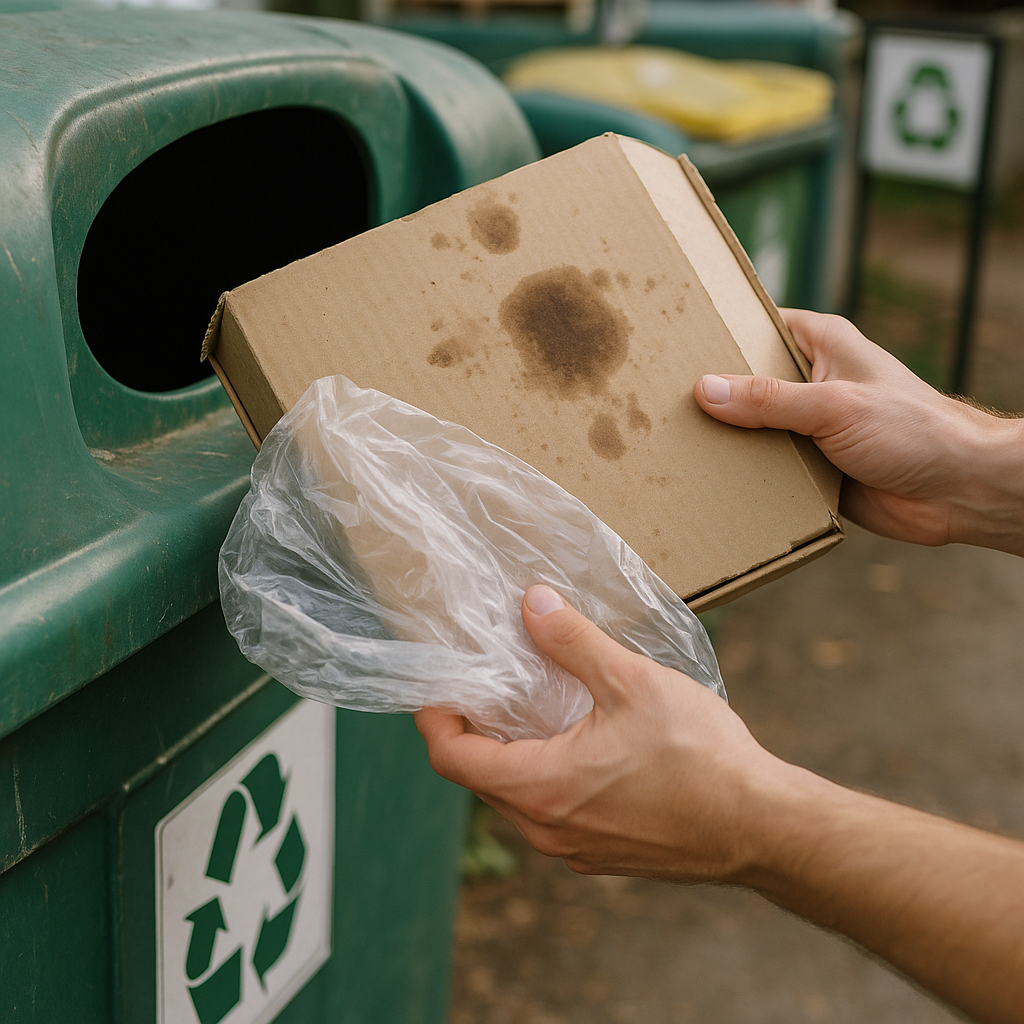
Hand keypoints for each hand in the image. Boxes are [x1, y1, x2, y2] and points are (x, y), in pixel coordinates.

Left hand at [415, 584, 784, 880]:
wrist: (761, 827)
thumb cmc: (700, 758)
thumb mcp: (632, 683)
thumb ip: (574, 643)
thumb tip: (533, 605)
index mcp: (541, 787)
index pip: (451, 758)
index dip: (435, 719)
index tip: (440, 687)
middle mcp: (547, 828)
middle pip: (479, 780)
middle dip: (473, 734)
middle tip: (487, 688)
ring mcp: (575, 849)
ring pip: (517, 800)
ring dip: (512, 757)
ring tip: (532, 709)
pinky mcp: (603, 855)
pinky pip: (552, 815)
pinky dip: (545, 779)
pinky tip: (578, 745)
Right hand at [693, 309, 1023, 554]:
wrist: (957, 491)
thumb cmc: (913, 431)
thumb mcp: (834, 407)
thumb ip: (769, 400)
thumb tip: (706, 390)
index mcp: (821, 345)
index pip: (756, 328)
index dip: (718, 334)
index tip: (674, 343)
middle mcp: (811, 382)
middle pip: (746, 381)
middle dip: (712, 394)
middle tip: (659, 401)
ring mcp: (809, 426)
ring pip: (752, 427)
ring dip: (726, 439)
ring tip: (674, 443)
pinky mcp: (809, 466)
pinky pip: (765, 466)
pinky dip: (745, 474)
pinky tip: (710, 480)